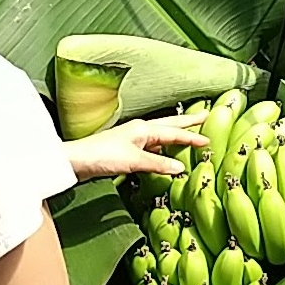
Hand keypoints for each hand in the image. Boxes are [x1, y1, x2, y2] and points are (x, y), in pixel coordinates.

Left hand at [64, 113, 207, 181]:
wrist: (76, 161)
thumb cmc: (102, 156)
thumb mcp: (134, 161)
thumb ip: (158, 164)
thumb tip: (180, 167)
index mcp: (144, 129)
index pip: (174, 132)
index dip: (192, 136)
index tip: (208, 139)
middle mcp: (140, 131)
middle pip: (169, 125)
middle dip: (187, 123)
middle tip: (204, 116)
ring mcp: (133, 140)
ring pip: (161, 135)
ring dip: (176, 134)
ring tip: (190, 133)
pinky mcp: (127, 150)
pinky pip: (152, 146)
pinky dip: (163, 147)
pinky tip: (166, 153)